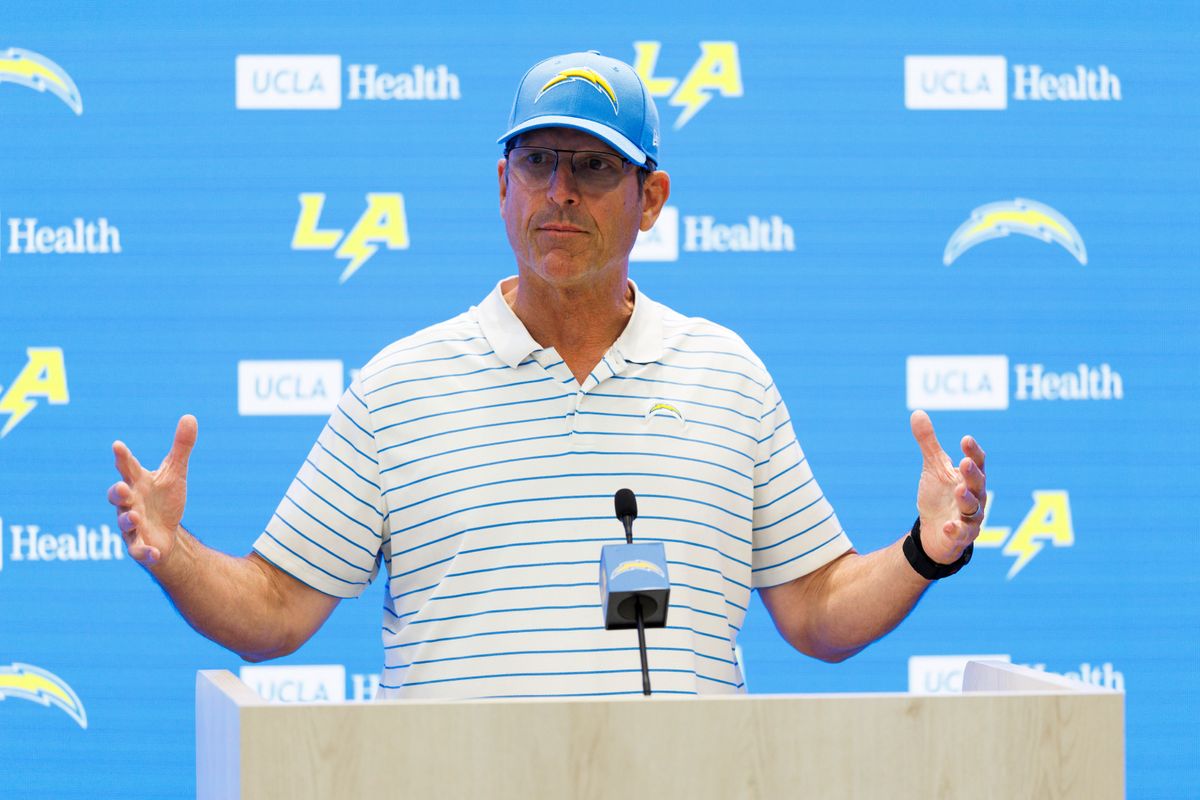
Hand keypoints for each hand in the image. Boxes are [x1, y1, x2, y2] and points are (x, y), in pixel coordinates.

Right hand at [107, 415, 196, 567]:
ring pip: (123, 522)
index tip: (118, 445)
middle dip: (116, 492)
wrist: (166, 533)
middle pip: (117, 496)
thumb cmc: (165, 500)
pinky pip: (138, 550)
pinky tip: (154, 552)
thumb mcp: (175, 472)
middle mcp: (130, 502)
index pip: (127, 467)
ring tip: (135, 516)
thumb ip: (181, 447)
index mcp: (137, 482)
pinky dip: (144, 552)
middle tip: (122, 488)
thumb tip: (190, 416)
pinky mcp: (139, 546)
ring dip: (127, 519)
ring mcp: (132, 525)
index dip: (122, 457)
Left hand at [909, 410, 986, 564]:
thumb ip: (929, 443)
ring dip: (967, 499)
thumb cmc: (940, 496)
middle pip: (978, 484)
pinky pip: (962, 533)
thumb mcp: (933, 468)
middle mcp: (975, 496)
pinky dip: (956, 530)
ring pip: (973, 508)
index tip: (965, 439)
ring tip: (958, 490)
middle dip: (973, 474)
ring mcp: (970, 517)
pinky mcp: (961, 536)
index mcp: (969, 477)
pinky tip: (948, 525)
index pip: (977, 462)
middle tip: (965, 462)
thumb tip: (917, 412)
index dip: (973, 451)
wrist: (934, 531)